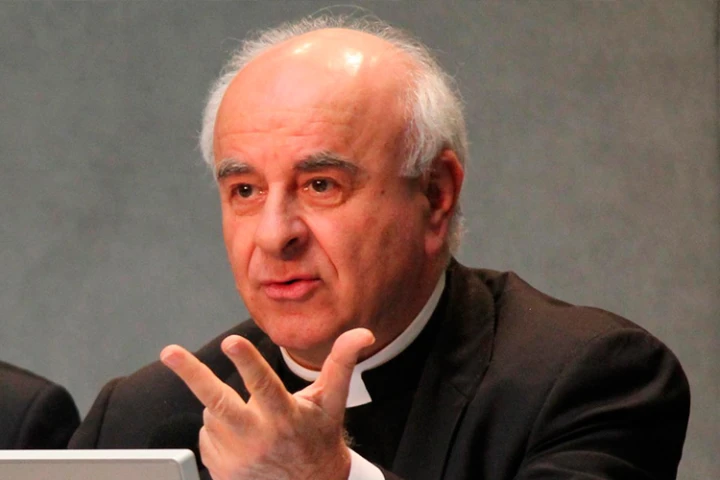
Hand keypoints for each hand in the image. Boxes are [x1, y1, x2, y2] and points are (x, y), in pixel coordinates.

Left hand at [160, 328, 374, 479]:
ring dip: (222, 407)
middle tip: (169, 352)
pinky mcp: (221, 471)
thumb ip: (342, 363)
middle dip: (192, 374)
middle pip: (218, 402)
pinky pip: (207, 435)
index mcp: (285, 417)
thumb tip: (363, 333)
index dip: (247, 361)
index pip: (264, 385)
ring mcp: (237, 458)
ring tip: (250, 417)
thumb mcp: (332, 402)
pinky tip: (241, 437)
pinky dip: (218, 428)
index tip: (231, 341)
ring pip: (212, 414)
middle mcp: (258, 439)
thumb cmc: (319, 437)